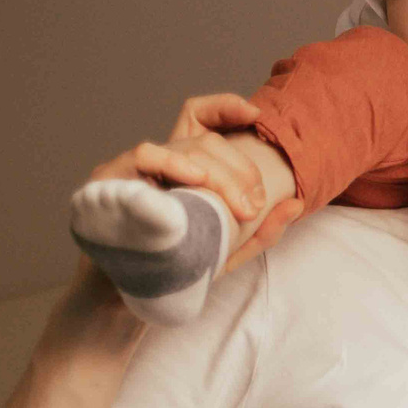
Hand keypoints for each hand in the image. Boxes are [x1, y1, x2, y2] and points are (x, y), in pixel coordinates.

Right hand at [83, 113, 303, 275]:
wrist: (129, 299)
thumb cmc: (176, 269)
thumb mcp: (227, 251)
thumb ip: (262, 230)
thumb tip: (297, 203)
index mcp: (184, 167)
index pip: (200, 118)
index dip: (226, 107)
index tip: (256, 114)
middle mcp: (160, 161)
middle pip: (206, 141)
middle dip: (240, 169)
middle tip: (255, 204)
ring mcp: (134, 167)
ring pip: (184, 146)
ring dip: (218, 173)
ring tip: (239, 204)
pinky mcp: (110, 178)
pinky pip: (145, 155)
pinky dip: (174, 162)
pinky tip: (195, 182)